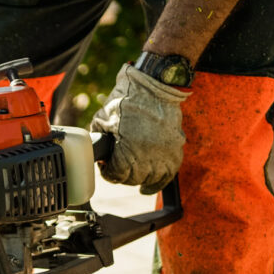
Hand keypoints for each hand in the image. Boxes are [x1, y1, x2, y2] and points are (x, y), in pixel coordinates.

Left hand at [90, 63, 188, 194]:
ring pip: (149, 179)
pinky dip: (157, 183)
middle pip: (132, 179)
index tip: (105, 167)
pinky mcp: (176, 148)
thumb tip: (97, 155)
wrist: (154, 86)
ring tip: (131, 172)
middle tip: (118, 166)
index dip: (107, 172)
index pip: (116, 175)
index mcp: (128, 151)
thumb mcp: (102, 120)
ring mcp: (164, 153)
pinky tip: (147, 188)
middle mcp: (148, 156)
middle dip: (122, 175)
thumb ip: (98, 140)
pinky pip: (168, 174)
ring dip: (138, 178)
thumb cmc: (126, 100)